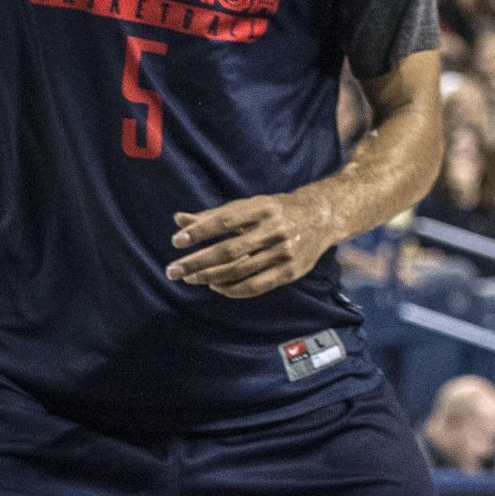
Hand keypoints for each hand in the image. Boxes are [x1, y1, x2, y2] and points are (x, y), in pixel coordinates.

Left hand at [169, 193, 335, 298]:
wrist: (321, 218)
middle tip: (173, 270)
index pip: (226, 220)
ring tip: (190, 278)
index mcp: (263, 207)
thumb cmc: (276, 211)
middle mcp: (275, 229)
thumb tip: (179, 219)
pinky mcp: (290, 271)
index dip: (200, 231)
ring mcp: (284, 252)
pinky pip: (256, 285)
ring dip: (210, 277)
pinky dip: (233, 289)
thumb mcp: (249, 206)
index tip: (177, 241)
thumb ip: (214, 215)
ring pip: (240, 270)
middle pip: (229, 250)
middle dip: (197, 262)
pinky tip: (216, 287)